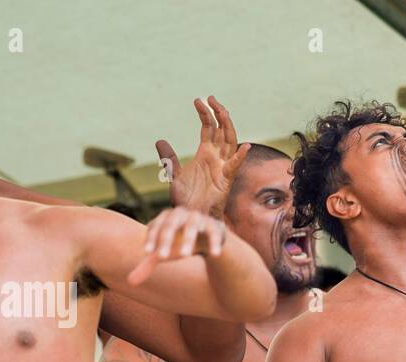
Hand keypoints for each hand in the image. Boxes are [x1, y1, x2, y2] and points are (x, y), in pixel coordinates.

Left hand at [128, 207, 227, 284]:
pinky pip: (214, 234)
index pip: (155, 226)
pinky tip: (214, 255)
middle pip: (170, 225)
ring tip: (184, 255)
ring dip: (187, 240)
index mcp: (166, 217)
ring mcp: (198, 219)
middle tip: (161, 258)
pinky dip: (214, 244)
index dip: (151, 238)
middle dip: (165, 240)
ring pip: (191, 227)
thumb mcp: (164, 253)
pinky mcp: (214, 227)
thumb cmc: (179, 243)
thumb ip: (148, 264)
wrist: (207, 236)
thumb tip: (130, 283)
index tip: (148, 253)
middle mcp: (181, 214)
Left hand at [156, 96, 248, 217]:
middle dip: (218, 114)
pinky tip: (245, 146)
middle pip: (222, 130)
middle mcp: (216, 158)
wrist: (190, 217)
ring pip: (229, 142)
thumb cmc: (186, 200)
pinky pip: (234, 167)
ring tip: (223, 111)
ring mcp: (222, 168)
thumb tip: (160, 141)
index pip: (209, 128)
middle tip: (211, 98)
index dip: (205, 114)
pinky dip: (240, 157)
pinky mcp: (226, 181)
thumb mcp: (174, 175)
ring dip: (227, 127)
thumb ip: (169, 158)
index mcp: (205, 154)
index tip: (198, 100)